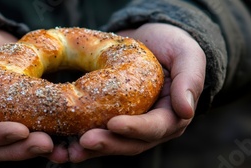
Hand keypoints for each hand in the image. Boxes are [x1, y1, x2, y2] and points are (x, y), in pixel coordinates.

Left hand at [68, 23, 205, 161]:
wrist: (151, 39)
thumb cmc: (172, 45)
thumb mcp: (188, 55)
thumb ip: (190, 80)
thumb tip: (186, 110)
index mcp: (171, 115)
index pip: (155, 127)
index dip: (135, 128)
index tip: (113, 124)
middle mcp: (150, 127)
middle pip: (130, 143)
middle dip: (108, 144)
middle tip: (84, 140)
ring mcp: (129, 126)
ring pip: (111, 144)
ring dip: (90, 149)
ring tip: (68, 151)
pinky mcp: (110, 120)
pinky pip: (97, 134)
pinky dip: (79, 141)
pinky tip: (60, 146)